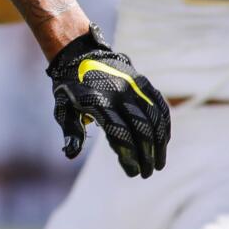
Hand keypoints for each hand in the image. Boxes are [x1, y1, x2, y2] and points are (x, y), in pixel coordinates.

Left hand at [45, 25, 170, 177]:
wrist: (80, 55)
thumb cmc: (70, 88)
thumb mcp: (63, 109)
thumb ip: (71, 131)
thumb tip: (70, 154)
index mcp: (98, 102)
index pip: (120, 134)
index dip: (129, 156)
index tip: (132, 172)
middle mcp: (119, 94)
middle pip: (141, 129)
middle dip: (146, 155)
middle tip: (147, 173)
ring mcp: (133, 87)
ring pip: (154, 119)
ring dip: (159, 144)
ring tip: (158, 163)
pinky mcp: (143, 82)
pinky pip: (160, 106)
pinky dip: (164, 125)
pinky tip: (164, 141)